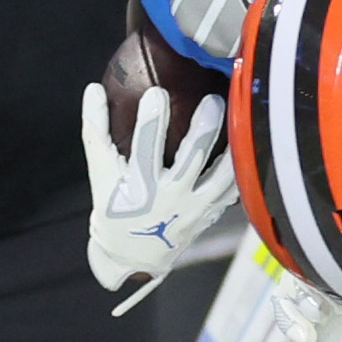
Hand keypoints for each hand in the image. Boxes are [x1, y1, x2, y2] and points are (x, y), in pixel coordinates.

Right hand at [80, 82, 236, 311]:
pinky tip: (247, 144)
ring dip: (231, 148)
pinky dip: (240, 168)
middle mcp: (170, 198)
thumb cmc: (114, 205)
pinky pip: (232, 189)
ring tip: (240, 119)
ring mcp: (194, 208)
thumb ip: (96, 129)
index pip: (145, 148)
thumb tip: (94, 88)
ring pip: (221, 176)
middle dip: (204, 128)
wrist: (133, 253)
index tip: (158, 93)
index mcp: (139, 187)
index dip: (152, 120)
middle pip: (191, 159)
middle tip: (213, 100)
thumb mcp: (99, 171)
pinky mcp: (210, 214)